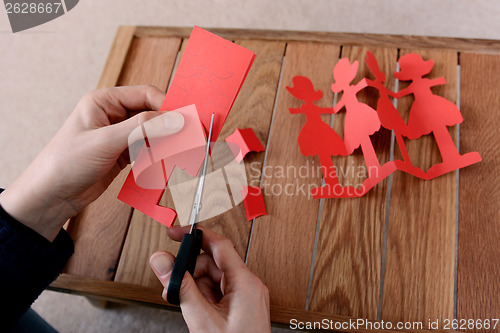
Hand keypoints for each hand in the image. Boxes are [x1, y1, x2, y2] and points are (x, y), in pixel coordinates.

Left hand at [0, 85, 183, 240]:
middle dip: (170, 125)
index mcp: (103, 101)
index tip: (185, 120)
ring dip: (165, 142)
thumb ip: (141, 129)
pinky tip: (164, 162)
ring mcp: (119, 134)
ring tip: (178, 152)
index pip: (145, 95)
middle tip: (188, 137)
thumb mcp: (105, 142)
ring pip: (152, 132)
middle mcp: (113, 114)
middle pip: (151, 113)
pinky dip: (157, 155)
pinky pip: (147, 149)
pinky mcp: (122, 153)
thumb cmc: (65, 163)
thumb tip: (174, 119)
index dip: (167, 106)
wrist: (51, 196)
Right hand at [150, 226, 270, 332]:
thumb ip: (180, 287)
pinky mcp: (242, 306)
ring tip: (188, 306)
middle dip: (191, 273)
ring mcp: (247, 296)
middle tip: (174, 286)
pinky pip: (219, 291)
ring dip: (196, 288)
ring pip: (214, 278)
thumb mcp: (201, 318)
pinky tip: (197, 310)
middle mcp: (249, 285)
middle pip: (213, 263)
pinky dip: (204, 297)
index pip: (219, 245)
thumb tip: (161, 260)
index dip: (196, 235)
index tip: (176, 233)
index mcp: (245, 282)